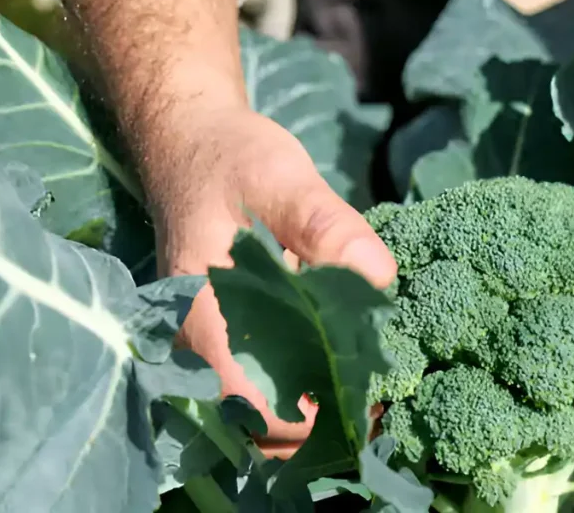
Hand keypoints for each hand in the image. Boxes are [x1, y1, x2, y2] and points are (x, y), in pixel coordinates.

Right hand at [153, 108, 397, 458]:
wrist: (190, 147)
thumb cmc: (231, 159)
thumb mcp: (282, 176)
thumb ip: (326, 224)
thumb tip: (379, 276)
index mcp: (202, 314)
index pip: (250, 406)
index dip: (312, 417)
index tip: (369, 395)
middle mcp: (194, 345)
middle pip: (255, 426)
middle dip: (322, 424)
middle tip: (383, 394)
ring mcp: (206, 348)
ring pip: (257, 415)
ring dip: (314, 415)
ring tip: (372, 386)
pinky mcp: (225, 340)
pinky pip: (261, 388)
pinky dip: (303, 391)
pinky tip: (346, 367)